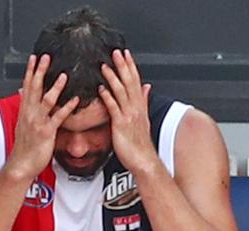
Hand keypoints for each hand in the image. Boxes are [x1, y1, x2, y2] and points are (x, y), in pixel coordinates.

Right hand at [7, 54, 79, 179]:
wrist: (21, 165)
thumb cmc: (24, 147)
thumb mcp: (22, 123)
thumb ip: (25, 106)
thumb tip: (22, 92)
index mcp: (24, 111)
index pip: (27, 86)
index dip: (31, 71)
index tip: (34, 58)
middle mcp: (29, 114)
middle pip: (35, 88)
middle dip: (40, 72)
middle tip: (46, 57)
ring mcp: (37, 122)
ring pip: (47, 101)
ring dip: (55, 87)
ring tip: (64, 75)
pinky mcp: (46, 132)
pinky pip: (58, 118)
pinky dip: (67, 108)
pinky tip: (75, 100)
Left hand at [99, 49, 155, 174]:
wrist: (144, 161)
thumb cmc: (140, 144)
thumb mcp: (143, 119)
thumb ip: (143, 101)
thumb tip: (146, 88)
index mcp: (140, 107)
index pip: (136, 81)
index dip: (131, 66)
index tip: (125, 53)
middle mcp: (136, 109)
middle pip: (130, 82)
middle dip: (123, 66)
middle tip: (116, 52)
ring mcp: (129, 116)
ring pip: (122, 92)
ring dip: (113, 78)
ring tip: (105, 66)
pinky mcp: (121, 125)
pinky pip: (114, 108)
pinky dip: (108, 98)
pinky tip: (101, 89)